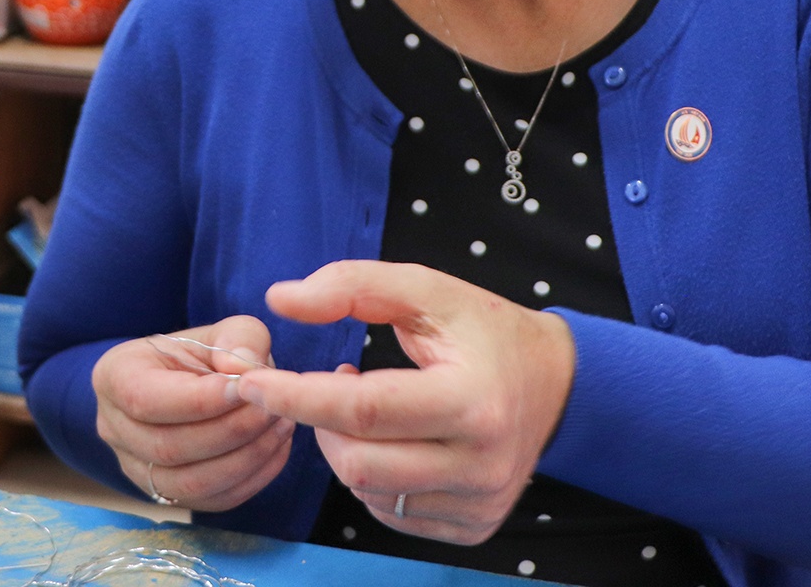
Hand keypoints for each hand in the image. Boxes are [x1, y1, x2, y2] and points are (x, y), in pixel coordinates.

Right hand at [91, 316, 294, 511]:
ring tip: (280, 426)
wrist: (200, 385)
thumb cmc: (207, 353)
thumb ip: (239, 338)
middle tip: (272, 408)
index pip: (145, 399)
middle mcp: (114, 428)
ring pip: (189, 483)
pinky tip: (276, 448)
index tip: (245, 388)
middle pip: (168, 447)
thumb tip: (243, 369)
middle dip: (230, 430)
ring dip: (244, 458)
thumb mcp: (223, 331)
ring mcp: (138, 469)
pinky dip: (251, 479)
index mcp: (115, 376)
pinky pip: (211, 501)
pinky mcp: (169, 496)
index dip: (198, 400)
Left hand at [237, 261, 574, 545]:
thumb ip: (351, 285)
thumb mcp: (426, 289)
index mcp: (471, 401)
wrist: (559, 385)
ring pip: (368, 492)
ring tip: (364, 407)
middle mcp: (480, 463)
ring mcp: (478, 502)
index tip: (250, 381)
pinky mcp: (473, 525)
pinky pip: (391, 513)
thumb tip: (280, 300)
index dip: (297, 397)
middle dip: (319, 425)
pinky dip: (371, 476)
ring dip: (344, 449)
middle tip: (324, 387)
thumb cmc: (485, 331)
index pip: (363, 410)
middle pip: (358, 463)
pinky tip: (388, 440)